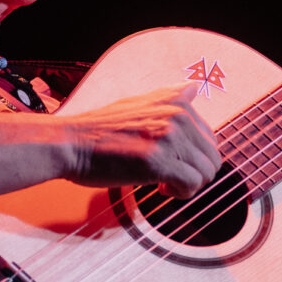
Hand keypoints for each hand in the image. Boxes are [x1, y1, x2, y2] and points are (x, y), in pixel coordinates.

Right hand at [63, 85, 220, 197]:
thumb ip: (168, 98)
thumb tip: (194, 88)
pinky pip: (192, 185)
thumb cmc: (99, 130)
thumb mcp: (137, 103)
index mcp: (175, 100)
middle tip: (169, 177)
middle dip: (194, 173)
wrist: (69, 144)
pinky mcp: (159, 161)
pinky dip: (180, 194)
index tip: (172, 161)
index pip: (209, 137)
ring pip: (206, 173)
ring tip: (163, 183)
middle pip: (212, 157)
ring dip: (187, 185)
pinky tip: (160, 188)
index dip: (194, 157)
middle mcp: (177, 114)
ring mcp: (169, 137)